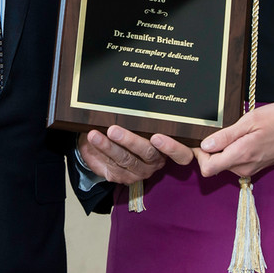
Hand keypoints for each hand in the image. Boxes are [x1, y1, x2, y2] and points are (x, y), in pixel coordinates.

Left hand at [77, 126, 192, 184]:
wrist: (108, 143)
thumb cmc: (130, 126)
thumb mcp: (140, 121)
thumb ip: (143, 115)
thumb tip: (134, 95)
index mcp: (168, 148)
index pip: (181, 155)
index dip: (172, 148)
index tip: (156, 137)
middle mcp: (156, 161)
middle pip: (147, 153)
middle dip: (129, 141)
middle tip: (113, 130)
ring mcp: (139, 171)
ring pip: (125, 159)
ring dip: (108, 146)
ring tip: (94, 135)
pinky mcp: (122, 177)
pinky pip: (111, 166)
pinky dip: (100, 152)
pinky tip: (92, 141)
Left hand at [194, 101, 273, 178]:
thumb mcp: (251, 120)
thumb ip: (227, 136)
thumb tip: (204, 146)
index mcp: (241, 156)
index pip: (208, 168)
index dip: (199, 154)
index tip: (200, 138)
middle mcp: (244, 167)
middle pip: (214, 165)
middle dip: (210, 149)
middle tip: (217, 128)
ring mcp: (251, 168)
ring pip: (225, 163)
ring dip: (223, 148)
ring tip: (233, 129)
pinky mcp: (257, 166)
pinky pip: (237, 161)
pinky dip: (233, 150)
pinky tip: (242, 134)